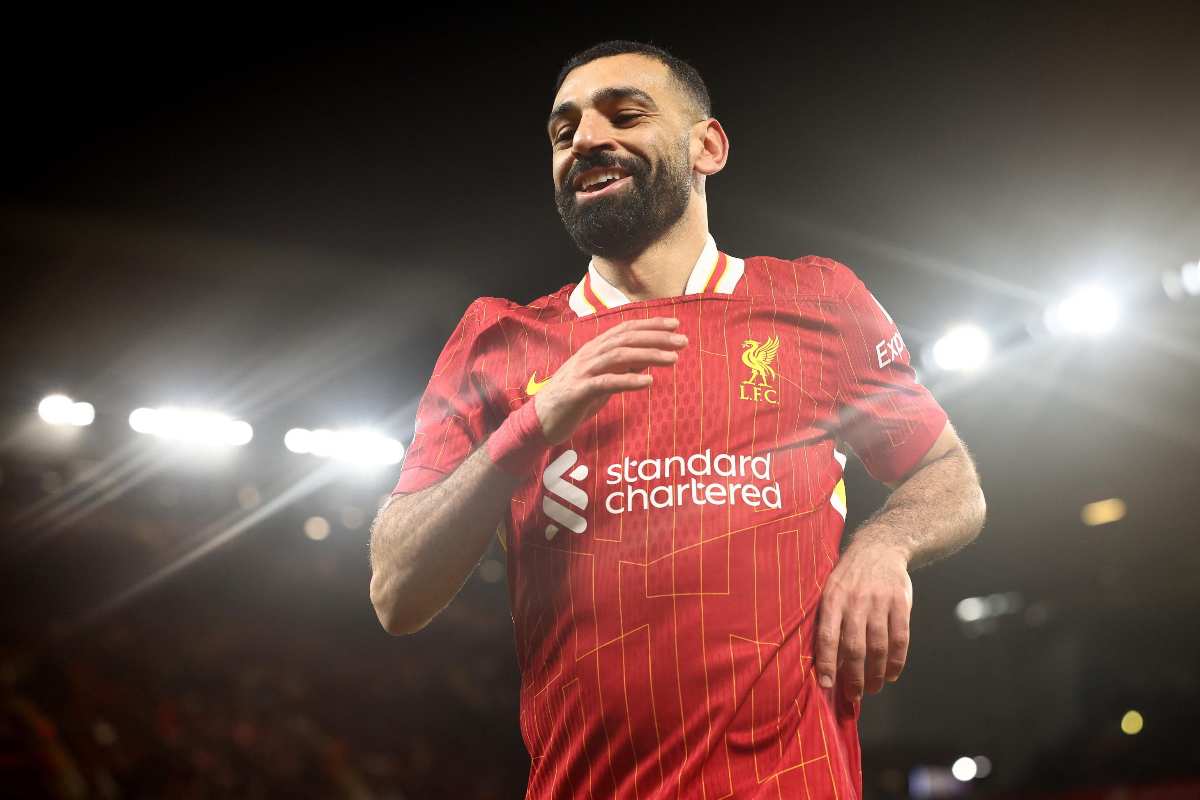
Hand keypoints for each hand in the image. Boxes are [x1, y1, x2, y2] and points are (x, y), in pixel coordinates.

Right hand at [534, 317, 686, 443]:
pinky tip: (648, 381)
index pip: (626, 329)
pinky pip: (606, 383)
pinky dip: (629, 380)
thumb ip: (622, 366)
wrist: (541, 419)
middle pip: (626, 339)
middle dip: (657, 338)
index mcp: (595, 349)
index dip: (651, 324)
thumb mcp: (602, 378)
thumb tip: (648, 355)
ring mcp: (583, 372)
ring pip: (619, 356)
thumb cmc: (574, 398)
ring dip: (649, 355)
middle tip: (683, 341)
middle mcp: (589, 355)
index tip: (676, 324)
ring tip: (673, 359)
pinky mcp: (578, 392)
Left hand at [815, 539, 912, 701]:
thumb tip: (825, 659)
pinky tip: (893, 674)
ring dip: (877, 673)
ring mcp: (880, 602)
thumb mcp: (830, 589)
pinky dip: (897, 661)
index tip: (826, 685)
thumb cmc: (849, 576)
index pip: (827, 636)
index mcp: (832, 598)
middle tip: (854, 695)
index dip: (827, 663)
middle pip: (855, 647)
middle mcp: (855, 601)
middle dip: (854, 677)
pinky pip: (900, 638)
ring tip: (873, 688)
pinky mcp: (900, 603)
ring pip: (879, 646)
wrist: (879, 547)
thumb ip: (828, 620)